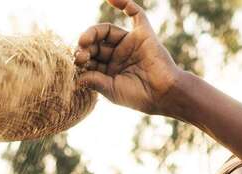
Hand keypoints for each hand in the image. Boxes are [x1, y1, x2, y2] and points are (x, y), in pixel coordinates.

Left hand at [75, 0, 184, 115]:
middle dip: (85, 47)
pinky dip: (125, 3)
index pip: (91, 57)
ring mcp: (130, 43)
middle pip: (96, 43)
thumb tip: (78, 77)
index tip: (77, 64)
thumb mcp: (112, 90)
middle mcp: (118, 54)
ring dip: (93, 32)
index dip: (82, 58)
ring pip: (108, 30)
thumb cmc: (139, 96)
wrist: (164, 95)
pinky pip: (135, 14)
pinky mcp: (143, 34)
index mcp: (109, 68)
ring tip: (84, 40)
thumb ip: (95, 81)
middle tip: (80, 53)